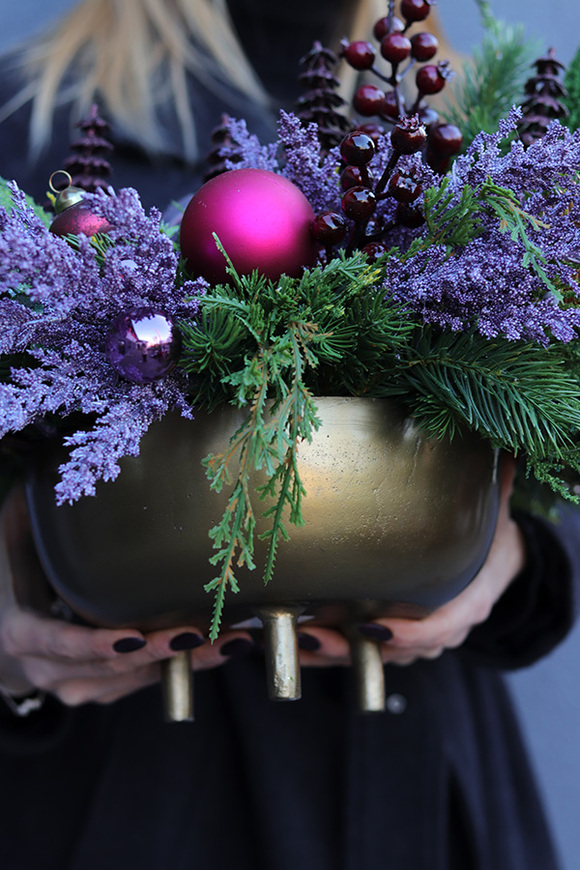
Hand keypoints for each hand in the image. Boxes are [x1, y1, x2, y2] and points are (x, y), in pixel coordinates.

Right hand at [0, 488, 252, 707]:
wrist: (5, 631)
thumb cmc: (12, 576)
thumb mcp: (13, 543)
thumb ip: (33, 515)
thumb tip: (68, 470)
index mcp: (23, 635)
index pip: (59, 643)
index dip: (95, 644)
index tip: (133, 638)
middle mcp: (49, 670)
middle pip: (111, 667)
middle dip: (159, 652)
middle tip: (201, 632)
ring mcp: (78, 686)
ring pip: (137, 679)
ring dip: (188, 663)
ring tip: (231, 639)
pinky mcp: (104, 690)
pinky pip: (147, 681)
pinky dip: (186, 665)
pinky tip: (224, 644)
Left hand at [296, 455, 525, 666]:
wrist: (496, 565)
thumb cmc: (491, 540)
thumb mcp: (496, 516)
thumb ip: (497, 489)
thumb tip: (504, 454)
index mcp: (469, 603)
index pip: (440, 627)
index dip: (410, 632)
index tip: (376, 626)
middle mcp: (441, 629)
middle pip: (395, 650)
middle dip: (351, 649)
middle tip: (313, 638)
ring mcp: (417, 639)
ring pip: (373, 658)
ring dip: (333, 654)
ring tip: (296, 642)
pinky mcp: (396, 639)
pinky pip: (363, 655)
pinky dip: (331, 652)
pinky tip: (297, 646)